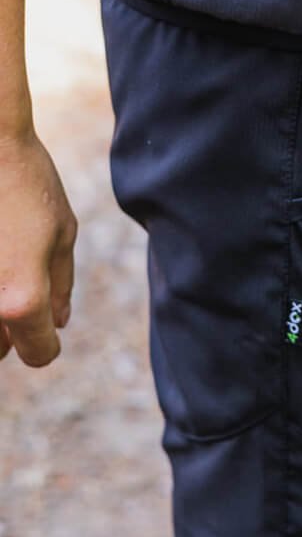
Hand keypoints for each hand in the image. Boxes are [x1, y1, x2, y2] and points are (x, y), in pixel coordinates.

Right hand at [0, 129, 76, 366]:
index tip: (49, 322)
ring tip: (6, 263)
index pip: (39, 354)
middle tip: (19, 288)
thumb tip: (59, 322)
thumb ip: (61, 283)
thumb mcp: (61, 230)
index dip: (49, 342)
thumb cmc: (27, 182)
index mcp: (21, 301)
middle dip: (12, 331)